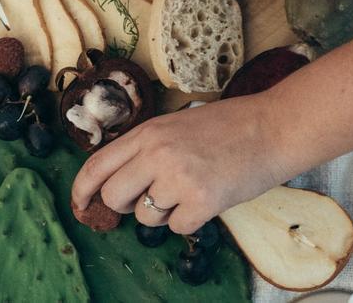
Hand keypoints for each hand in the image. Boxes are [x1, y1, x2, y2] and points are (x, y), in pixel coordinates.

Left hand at [71, 95, 295, 233]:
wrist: (273, 128)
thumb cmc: (229, 126)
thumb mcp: (177, 125)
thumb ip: (147, 148)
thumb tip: (120, 183)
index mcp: (148, 132)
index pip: (97, 165)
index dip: (82, 190)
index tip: (79, 204)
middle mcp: (156, 153)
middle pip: (114, 197)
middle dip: (127, 205)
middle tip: (151, 197)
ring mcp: (178, 178)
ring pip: (146, 217)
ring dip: (165, 212)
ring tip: (191, 189)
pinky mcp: (201, 201)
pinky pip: (178, 227)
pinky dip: (191, 220)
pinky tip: (208, 197)